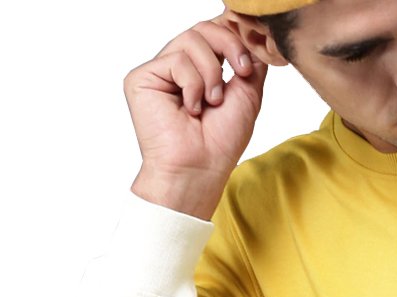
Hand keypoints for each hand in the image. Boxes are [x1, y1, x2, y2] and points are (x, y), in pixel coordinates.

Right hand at [124, 13, 268, 218]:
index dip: (234, 38)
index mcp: (202, 70)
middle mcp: (179, 67)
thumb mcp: (247, 96)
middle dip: (230, 47)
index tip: (248, 65)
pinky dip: (193, 85)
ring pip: (192, 39)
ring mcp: (160, 71)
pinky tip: (190, 109)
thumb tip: (253, 34)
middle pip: (204, 28)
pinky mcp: (143, 77)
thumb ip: (250, 63)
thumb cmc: (221, 142)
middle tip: (241, 73)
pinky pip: (176, 60)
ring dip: (211, 73)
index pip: (215, 33)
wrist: (199, 168)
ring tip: (212, 102)